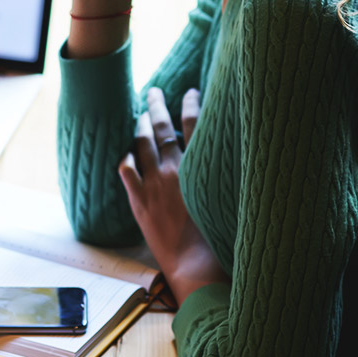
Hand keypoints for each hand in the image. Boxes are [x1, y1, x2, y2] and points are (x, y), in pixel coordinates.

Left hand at [121, 88, 226, 305]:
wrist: (198, 266)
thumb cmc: (222, 237)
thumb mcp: (230, 199)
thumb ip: (226, 177)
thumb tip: (231, 161)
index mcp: (199, 167)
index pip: (194, 125)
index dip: (191, 104)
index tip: (189, 91)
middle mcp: (174, 169)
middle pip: (161, 127)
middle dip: (157, 105)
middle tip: (153, 90)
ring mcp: (153, 184)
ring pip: (141, 144)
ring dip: (140, 125)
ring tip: (139, 114)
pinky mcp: (139, 201)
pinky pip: (126, 171)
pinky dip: (126, 159)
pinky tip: (126, 153)